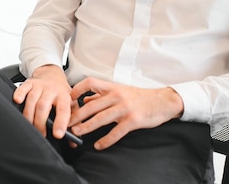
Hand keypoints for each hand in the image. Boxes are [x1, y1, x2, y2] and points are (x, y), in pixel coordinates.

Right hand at [12, 64, 72, 139]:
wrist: (52, 75)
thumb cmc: (62, 94)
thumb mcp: (72, 105)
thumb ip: (73, 123)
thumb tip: (73, 143)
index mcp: (64, 96)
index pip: (63, 109)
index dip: (61, 122)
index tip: (58, 135)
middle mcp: (51, 90)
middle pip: (43, 106)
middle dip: (40, 122)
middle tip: (40, 135)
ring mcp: (39, 86)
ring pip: (32, 99)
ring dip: (29, 115)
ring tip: (28, 126)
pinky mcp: (29, 83)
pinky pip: (22, 88)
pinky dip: (19, 94)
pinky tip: (17, 102)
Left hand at [69, 77, 183, 149]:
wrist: (162, 101)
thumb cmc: (139, 96)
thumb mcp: (120, 91)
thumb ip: (102, 95)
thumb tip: (84, 100)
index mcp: (112, 87)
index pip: (90, 83)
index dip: (77, 89)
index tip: (67, 98)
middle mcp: (117, 96)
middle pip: (91, 105)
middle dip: (77, 115)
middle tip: (66, 123)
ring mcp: (125, 108)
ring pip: (101, 118)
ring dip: (87, 127)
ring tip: (77, 133)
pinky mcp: (133, 120)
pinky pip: (116, 132)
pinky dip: (106, 140)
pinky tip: (98, 145)